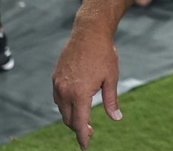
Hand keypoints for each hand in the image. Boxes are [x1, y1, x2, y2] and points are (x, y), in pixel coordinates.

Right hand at [52, 31, 122, 148]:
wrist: (89, 32)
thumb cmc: (103, 54)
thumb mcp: (111, 78)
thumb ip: (111, 101)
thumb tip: (116, 118)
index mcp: (80, 94)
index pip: (79, 123)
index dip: (82, 137)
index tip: (85, 146)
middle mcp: (65, 91)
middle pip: (68, 119)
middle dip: (78, 128)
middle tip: (90, 132)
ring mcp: (58, 83)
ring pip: (61, 109)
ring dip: (71, 117)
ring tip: (84, 118)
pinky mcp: (55, 76)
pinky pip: (58, 98)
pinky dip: (65, 105)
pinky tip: (75, 104)